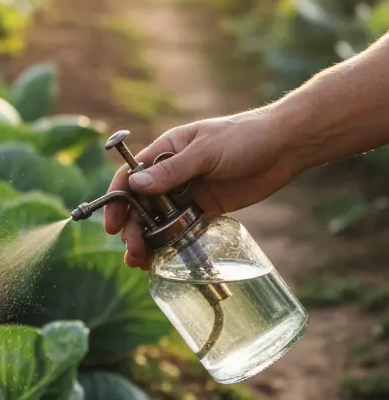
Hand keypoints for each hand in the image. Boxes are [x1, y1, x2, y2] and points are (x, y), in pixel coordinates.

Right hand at [103, 109, 299, 269]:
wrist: (285, 146)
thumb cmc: (244, 137)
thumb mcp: (206, 151)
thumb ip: (172, 170)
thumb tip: (136, 185)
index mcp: (165, 152)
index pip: (130, 177)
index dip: (117, 201)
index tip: (113, 224)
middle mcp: (170, 174)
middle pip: (140, 205)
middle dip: (132, 228)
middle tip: (132, 250)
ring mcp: (187, 193)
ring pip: (157, 220)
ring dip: (147, 240)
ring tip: (140, 262)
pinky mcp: (204, 209)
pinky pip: (180, 229)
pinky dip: (169, 243)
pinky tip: (162, 258)